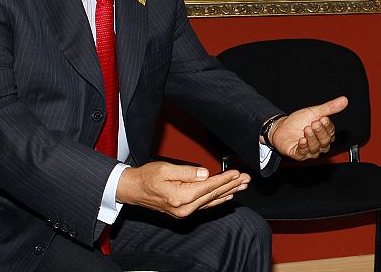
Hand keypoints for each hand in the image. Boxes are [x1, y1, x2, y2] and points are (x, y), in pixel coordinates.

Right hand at [116, 161, 249, 217]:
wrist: (133, 189)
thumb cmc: (147, 177)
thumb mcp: (165, 169)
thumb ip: (187, 172)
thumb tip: (204, 173)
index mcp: (180, 197)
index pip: (209, 187)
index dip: (224, 179)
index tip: (237, 173)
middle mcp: (184, 208)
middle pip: (213, 195)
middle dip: (231, 186)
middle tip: (246, 179)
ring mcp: (184, 211)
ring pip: (212, 201)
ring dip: (228, 192)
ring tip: (242, 186)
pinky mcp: (184, 210)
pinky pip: (205, 205)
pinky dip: (218, 200)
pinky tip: (227, 196)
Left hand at [269, 96, 347, 159]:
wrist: (282, 126)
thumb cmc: (299, 120)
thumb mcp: (314, 111)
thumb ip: (329, 108)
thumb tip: (344, 100)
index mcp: (324, 134)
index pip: (331, 132)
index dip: (328, 126)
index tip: (323, 118)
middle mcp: (318, 144)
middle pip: (325, 142)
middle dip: (320, 132)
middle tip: (315, 123)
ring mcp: (309, 150)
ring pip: (315, 148)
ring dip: (312, 139)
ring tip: (307, 129)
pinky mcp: (298, 154)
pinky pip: (303, 153)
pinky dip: (303, 147)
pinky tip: (302, 140)